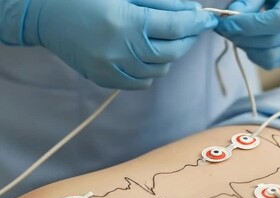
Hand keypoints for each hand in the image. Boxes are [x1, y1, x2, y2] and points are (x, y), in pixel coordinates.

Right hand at [20, 0, 216, 88]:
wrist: (44, 14)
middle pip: (172, 51)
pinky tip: (146, 53)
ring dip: (170, 53)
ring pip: (161, 69)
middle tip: (191, 27)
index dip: (196, 22)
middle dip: (188, 38)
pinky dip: (152, 68)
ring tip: (163, 38)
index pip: (175, 26)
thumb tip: (192, 11)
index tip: (208, 18)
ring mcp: (113, 69)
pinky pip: (143, 81)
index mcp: (126, 23)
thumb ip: (161, 2)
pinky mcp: (106, 80)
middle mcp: (121, 51)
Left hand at [215, 0, 279, 69]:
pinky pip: (275, 62)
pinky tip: (250, 41)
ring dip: (247, 49)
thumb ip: (250, 0)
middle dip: (242, 38)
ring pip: (272, 57)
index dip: (249, 26)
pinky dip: (256, 55)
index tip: (226, 23)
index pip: (279, 22)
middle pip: (273, 42)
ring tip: (237, 35)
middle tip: (225, 29)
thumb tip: (231, 18)